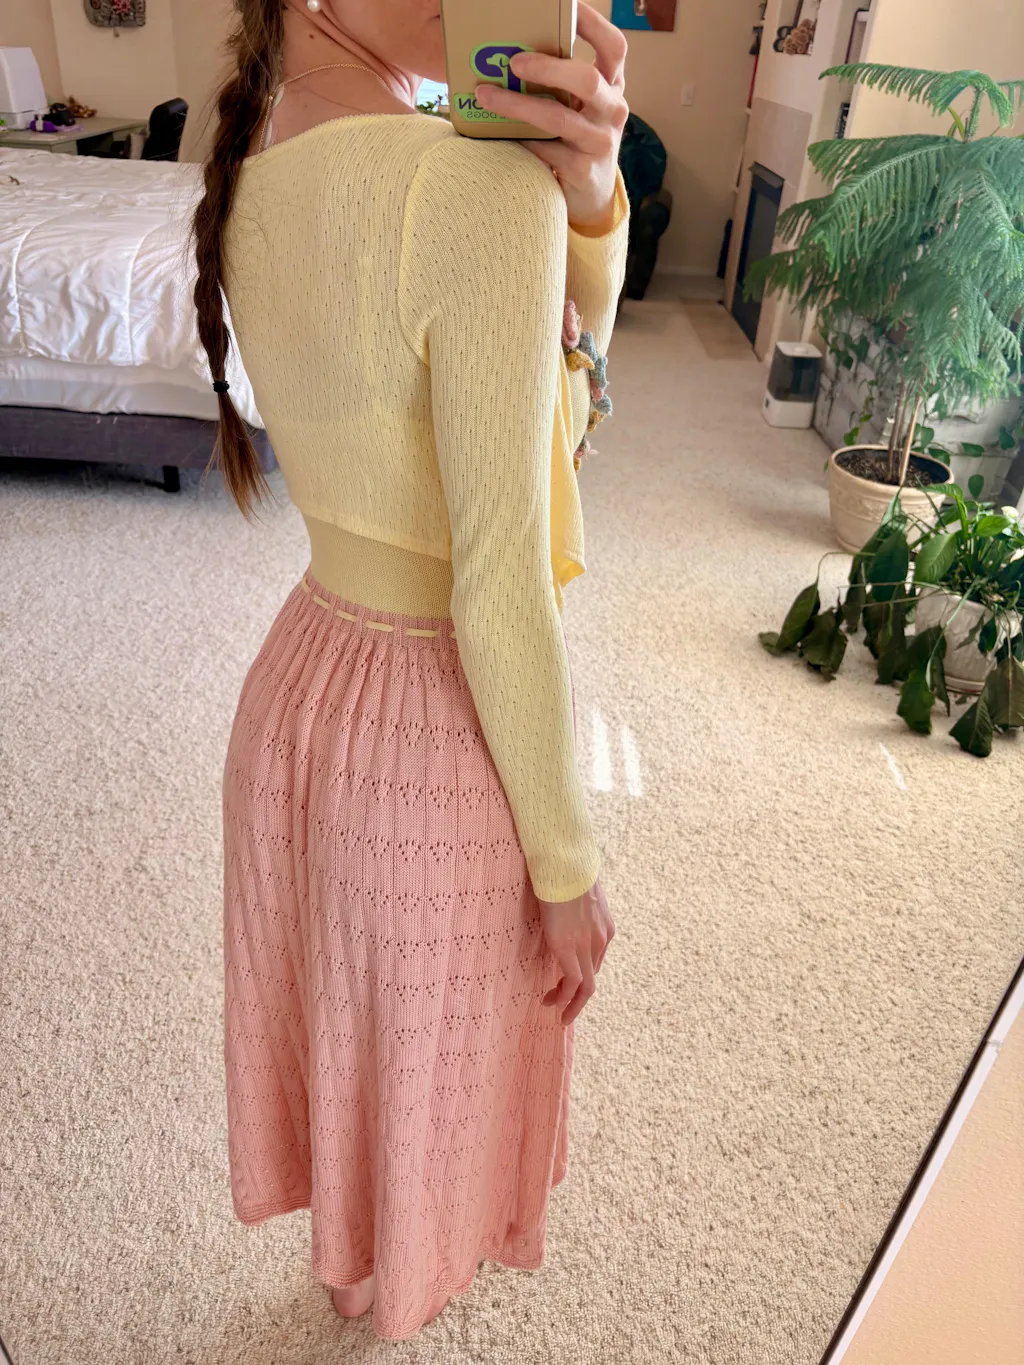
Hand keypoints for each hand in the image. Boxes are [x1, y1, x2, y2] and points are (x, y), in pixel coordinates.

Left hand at [473, 2, 627, 233]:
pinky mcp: (583, 171)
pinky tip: (496, 133)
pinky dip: (518, 140)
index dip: (591, 23)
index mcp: (613, 86)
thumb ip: (562, 81)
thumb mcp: (580, 106)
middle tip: (514, 62)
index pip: (614, 46)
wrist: (591, 194)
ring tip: (486, 95)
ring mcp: (600, 142)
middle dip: (547, 67)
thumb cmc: (577, 139)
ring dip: (518, 105)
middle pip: (586, 80)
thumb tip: (512, 52)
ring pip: (558, 118)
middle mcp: (613, 111)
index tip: (565, 6)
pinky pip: (544, 151)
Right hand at [538, 878, 614, 1026]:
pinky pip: (572, 983)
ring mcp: (587, 945)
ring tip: (557, 1013)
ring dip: (572, 1004)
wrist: (564, 861)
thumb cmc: (566, 869)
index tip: (563, 982)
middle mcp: (601, 939)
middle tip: (563, 1008)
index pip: (595, 961)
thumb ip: (576, 904)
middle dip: (577, 996)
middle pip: (592, 977)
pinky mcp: (569, 948)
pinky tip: (552, 1003)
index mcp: (605, 927)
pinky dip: (565, 999)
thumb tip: (563, 904)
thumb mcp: (578, 892)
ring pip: (586, 987)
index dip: (580, 976)